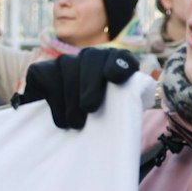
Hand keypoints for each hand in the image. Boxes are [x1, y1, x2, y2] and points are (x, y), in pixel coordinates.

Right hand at [12, 48, 139, 129]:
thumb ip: (130, 105)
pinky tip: (60, 119)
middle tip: (90, 107)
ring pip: (68, 68)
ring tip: (75, 123)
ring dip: (72, 98)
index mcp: (115, 64)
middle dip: (91, 83)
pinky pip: (48, 77)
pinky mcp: (40, 70)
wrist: (61, 133)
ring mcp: (64, 62)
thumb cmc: (99, 124)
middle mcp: (90, 57)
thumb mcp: (119, 115)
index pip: (121, 57)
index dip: (118, 64)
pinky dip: (55, 100)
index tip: (115, 78)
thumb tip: (151, 109)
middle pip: (92, 57)